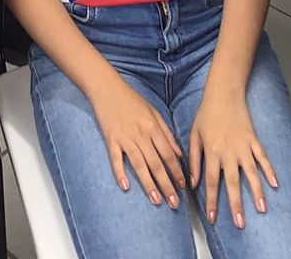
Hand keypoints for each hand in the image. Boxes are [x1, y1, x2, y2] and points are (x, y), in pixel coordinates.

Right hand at [89, 73, 185, 208]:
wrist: (107, 88)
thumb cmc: (132, 100)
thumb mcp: (154, 112)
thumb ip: (167, 133)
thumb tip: (179, 154)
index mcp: (153, 127)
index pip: (168, 154)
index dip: (176, 171)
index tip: (183, 187)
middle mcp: (141, 134)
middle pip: (156, 163)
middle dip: (167, 184)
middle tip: (174, 203)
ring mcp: (125, 137)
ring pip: (139, 164)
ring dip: (149, 184)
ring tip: (157, 200)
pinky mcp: (111, 138)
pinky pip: (116, 158)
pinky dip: (120, 172)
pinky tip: (125, 186)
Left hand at [188, 93, 277, 229]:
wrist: (223, 93)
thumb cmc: (206, 114)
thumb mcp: (194, 135)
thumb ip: (193, 159)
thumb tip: (191, 182)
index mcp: (212, 151)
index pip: (211, 182)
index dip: (212, 201)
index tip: (213, 218)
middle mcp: (228, 151)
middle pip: (232, 182)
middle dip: (236, 204)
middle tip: (240, 223)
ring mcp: (243, 146)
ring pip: (251, 173)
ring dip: (257, 192)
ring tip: (262, 209)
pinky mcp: (253, 140)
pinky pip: (263, 157)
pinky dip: (269, 170)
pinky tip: (275, 184)